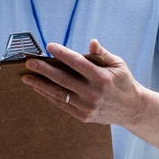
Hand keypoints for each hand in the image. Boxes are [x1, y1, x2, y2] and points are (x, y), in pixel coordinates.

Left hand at [22, 40, 145, 126]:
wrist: (131, 109)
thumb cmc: (123, 83)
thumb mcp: (118, 65)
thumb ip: (103, 54)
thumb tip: (92, 42)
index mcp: (101, 78)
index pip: (77, 63)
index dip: (62, 54)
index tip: (49, 46)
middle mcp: (92, 93)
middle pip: (63, 79)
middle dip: (44, 70)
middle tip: (29, 62)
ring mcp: (86, 106)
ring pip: (58, 94)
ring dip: (40, 84)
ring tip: (26, 77)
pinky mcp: (83, 116)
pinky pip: (61, 105)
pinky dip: (48, 96)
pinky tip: (38, 88)